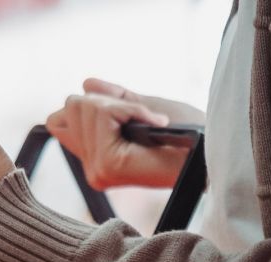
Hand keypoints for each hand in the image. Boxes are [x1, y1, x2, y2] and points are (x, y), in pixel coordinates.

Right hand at [46, 79, 204, 189]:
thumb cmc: (188, 134)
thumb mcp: (142, 110)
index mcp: (95, 160)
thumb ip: (112, 99)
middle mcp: (91, 169)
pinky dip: (132, 108)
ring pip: (86, 107)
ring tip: (149, 122)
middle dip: (107, 101)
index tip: (126, 114)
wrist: (212, 152)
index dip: (92, 104)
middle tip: (142, 118)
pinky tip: (155, 123)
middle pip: (71, 107)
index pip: (58, 119)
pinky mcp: (109, 164)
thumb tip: (86, 82)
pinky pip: (105, 113)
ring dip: (122, 105)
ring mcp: (98, 169)